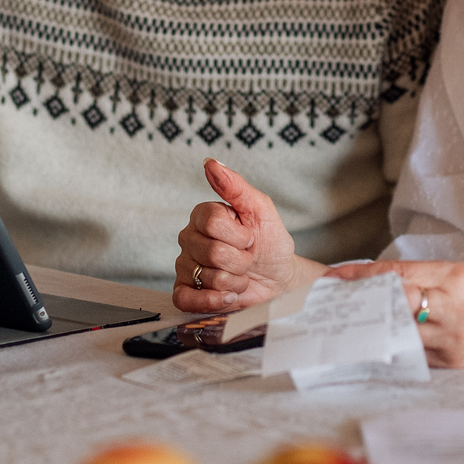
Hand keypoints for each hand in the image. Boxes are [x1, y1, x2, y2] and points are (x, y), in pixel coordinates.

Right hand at [172, 159, 309, 312]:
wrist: (278, 279)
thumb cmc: (270, 243)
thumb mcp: (261, 209)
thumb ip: (235, 185)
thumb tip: (211, 163)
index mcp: (203, 215)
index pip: (212, 222)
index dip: (239, 235)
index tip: (251, 237)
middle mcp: (189, 238)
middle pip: (211, 252)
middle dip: (241, 261)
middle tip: (247, 259)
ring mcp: (185, 266)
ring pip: (207, 277)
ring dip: (235, 281)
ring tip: (240, 276)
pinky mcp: (185, 293)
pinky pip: (185, 299)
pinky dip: (213, 301)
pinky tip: (228, 295)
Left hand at [327, 259, 463, 367]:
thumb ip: (428, 277)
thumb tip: (385, 281)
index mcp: (457, 278)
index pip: (398, 275)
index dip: (362, 276)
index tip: (337, 276)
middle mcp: (454, 308)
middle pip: (392, 305)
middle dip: (361, 302)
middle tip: (333, 300)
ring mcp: (453, 340)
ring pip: (398, 332)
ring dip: (372, 326)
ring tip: (349, 320)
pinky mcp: (454, 363)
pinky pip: (415, 352)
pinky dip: (395, 344)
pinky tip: (378, 341)